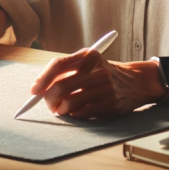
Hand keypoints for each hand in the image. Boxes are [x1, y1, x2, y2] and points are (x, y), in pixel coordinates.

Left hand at [30, 48, 164, 118]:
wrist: (135, 81)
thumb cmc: (103, 72)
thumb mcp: (88, 62)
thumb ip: (67, 70)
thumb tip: (39, 88)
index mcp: (88, 55)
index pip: (59, 64)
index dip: (43, 79)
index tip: (33, 91)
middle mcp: (97, 70)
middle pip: (61, 87)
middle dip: (48, 99)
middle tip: (48, 104)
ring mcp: (104, 88)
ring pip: (69, 103)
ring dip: (60, 110)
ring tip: (61, 109)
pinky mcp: (110, 104)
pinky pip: (81, 113)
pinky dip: (74, 115)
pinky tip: (76, 111)